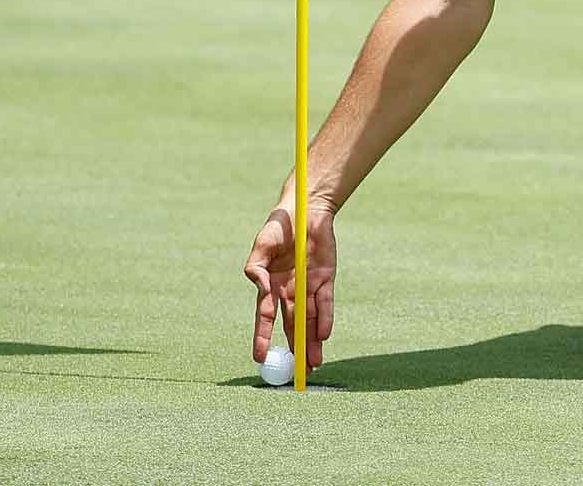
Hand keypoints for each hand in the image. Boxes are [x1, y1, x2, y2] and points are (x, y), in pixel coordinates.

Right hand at [242, 205, 337, 367]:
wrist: (305, 209)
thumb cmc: (279, 226)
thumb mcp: (262, 246)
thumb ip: (256, 268)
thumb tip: (260, 290)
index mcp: (271, 285)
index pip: (266, 317)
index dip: (263, 337)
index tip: (260, 358)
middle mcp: (290, 291)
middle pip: (291, 325)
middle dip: (294, 348)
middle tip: (296, 372)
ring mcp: (309, 286)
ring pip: (310, 320)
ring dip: (312, 342)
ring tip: (312, 365)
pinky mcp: (326, 279)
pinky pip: (325, 303)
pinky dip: (325, 319)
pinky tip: (323, 336)